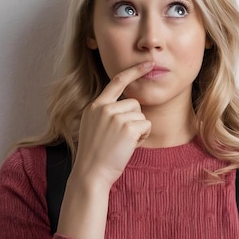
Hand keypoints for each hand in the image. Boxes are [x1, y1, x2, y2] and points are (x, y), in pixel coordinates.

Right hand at [72, 61, 154, 189]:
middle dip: (134, 119)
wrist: (90, 174)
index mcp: (95, 106)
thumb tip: (127, 104)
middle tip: (121, 138)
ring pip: (141, 114)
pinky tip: (129, 146)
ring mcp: (115, 117)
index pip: (116, 81)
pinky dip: (142, 136)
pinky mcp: (126, 127)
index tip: (148, 64)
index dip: (134, 71)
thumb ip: (106, 113)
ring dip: (138, 129)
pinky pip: (146, 125)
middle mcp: (104, 107)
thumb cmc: (96, 154)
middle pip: (134, 103)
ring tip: (123, 143)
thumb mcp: (94, 127)